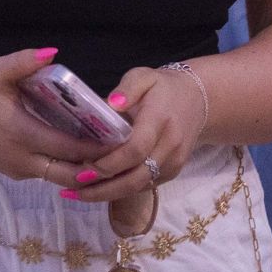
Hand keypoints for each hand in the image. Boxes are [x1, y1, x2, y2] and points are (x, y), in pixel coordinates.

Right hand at [0, 48, 112, 183]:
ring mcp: (16, 169)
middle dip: (97, 166)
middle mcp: (20, 158)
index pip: (66, 147)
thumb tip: (54, 52)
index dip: (96, 147)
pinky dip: (67, 168)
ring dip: (83, 169)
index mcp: (18, 133)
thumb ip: (25, 61)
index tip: (121, 138)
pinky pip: (47, 174)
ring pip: (58, 178)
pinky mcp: (14, 171)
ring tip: (110, 152)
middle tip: (123, 150)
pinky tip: (85, 152)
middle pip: (68, 174)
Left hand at [66, 65, 206, 203]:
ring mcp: (174, 162)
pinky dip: (121, 191)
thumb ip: (127, 88)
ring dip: (108, 194)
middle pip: (136, 176)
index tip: (83, 167)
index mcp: (160, 119)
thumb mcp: (144, 76)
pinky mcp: (173, 172)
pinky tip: (98, 189)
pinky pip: (145, 186)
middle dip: (103, 188)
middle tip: (72, 190)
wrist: (198, 100)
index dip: (109, 162)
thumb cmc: (163, 87)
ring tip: (77, 194)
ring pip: (139, 186)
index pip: (135, 149)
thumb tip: (110, 104)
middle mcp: (170, 145)